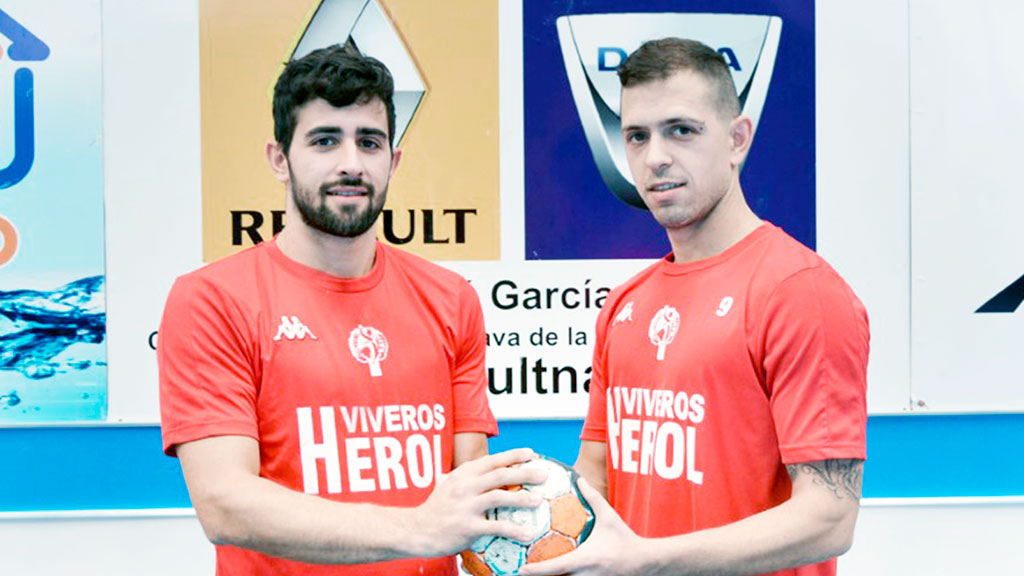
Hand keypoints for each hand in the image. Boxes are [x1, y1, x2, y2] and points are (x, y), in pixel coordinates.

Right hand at [410, 448, 547, 557]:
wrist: (416, 530)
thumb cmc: (435, 509)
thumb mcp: (446, 485)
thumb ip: (461, 477)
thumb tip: (474, 472)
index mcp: (463, 474)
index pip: (492, 460)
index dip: (513, 455)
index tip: (532, 454)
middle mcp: (466, 486)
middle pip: (501, 475)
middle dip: (525, 472)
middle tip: (544, 474)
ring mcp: (466, 505)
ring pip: (499, 497)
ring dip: (522, 498)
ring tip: (539, 500)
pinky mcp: (467, 526)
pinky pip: (495, 526)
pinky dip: (513, 529)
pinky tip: (528, 534)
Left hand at [517, 478, 649, 575]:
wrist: (644, 561)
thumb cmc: (625, 538)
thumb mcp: (609, 516)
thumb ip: (593, 498)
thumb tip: (579, 478)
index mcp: (585, 559)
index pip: (555, 567)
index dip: (536, 570)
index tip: (520, 569)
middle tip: (518, 571)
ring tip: (530, 573)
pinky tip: (551, 574)